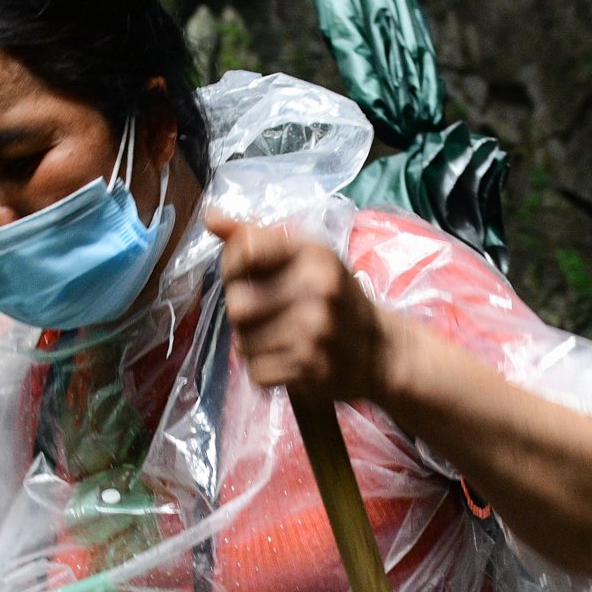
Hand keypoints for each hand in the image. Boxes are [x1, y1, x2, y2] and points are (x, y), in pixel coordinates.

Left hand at [207, 212, 403, 401]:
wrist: (380, 351)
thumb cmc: (333, 298)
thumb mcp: (305, 258)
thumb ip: (256, 239)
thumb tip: (210, 218)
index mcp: (314, 254)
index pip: (245, 251)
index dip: (233, 268)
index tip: (246, 277)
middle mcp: (319, 288)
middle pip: (237, 305)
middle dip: (243, 316)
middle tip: (267, 317)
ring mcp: (317, 330)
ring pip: (244, 343)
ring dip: (253, 346)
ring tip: (279, 340)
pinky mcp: (313, 367)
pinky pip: (258, 372)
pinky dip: (266, 372)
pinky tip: (287, 361)